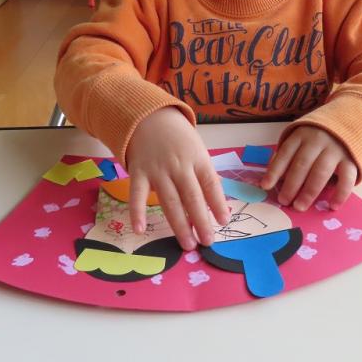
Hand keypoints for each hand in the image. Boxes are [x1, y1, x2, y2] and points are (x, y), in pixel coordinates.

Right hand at [125, 107, 229, 249]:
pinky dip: (137, 212)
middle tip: (207, 241)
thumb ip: (204, 174)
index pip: (210, 183)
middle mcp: (179, 166)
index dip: (218, 203)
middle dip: (201, 221)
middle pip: (192, 197)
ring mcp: (158, 170)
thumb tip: (217, 203)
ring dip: (179, 225)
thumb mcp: (197, 150)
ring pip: (170, 201)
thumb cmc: (178, 138)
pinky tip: (140, 229)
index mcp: (197, 159)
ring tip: (187, 244)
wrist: (148, 117)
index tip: (224, 221)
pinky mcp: (138, 173)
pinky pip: (137, 195)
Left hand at [260, 126, 356, 210]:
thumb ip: (290, 154)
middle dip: (291, 185)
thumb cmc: (319, 137)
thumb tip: (275, 178)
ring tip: (300, 206)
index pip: (285, 153)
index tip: (266, 186)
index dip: (275, 170)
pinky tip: (332, 206)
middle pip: (302, 164)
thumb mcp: (302, 137)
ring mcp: (335, 150)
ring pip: (320, 172)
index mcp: (302, 135)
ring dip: (309, 192)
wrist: (351, 122)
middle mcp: (317, 141)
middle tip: (284, 201)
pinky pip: (346, 178)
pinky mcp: (351, 160)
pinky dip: (340, 193)